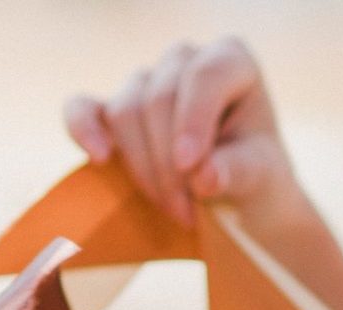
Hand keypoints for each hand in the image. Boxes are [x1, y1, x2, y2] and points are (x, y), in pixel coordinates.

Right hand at [64, 38, 299, 227]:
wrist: (236, 204)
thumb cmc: (255, 181)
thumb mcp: (261, 179)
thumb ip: (237, 171)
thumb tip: (204, 176)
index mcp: (231, 63)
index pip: (204, 76)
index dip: (193, 121)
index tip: (192, 170)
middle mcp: (184, 62)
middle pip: (158, 97)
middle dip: (169, 163)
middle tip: (189, 214)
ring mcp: (145, 83)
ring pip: (125, 111)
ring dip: (143, 168)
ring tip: (174, 211)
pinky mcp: (110, 110)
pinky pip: (81, 108)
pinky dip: (82, 129)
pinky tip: (97, 157)